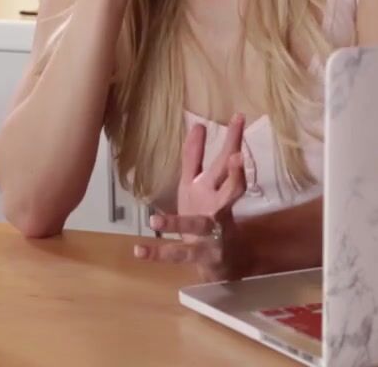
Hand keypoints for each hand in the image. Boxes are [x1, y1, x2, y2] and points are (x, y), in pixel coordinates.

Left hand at [133, 114, 250, 282]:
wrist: (222, 262)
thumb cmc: (207, 216)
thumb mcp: (198, 184)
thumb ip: (194, 156)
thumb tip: (198, 124)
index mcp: (215, 190)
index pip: (226, 162)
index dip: (233, 139)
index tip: (239, 116)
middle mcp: (217, 210)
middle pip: (230, 190)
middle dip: (235, 174)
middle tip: (237, 157)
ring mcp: (210, 235)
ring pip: (198, 226)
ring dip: (178, 222)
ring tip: (155, 220)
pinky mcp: (200, 255)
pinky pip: (178, 254)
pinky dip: (157, 253)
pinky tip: (138, 250)